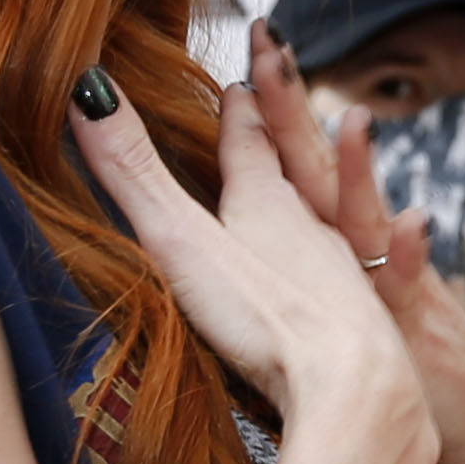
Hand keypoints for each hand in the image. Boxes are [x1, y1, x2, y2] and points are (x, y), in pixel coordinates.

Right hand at [68, 66, 423, 453]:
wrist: (355, 380)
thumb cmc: (266, 312)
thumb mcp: (183, 238)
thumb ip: (135, 174)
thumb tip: (88, 88)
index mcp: (264, 200)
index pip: (247, 143)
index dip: (237, 110)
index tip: (236, 83)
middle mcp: (310, 225)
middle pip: (291, 167)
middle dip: (278, 128)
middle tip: (277, 94)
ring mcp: (343, 271)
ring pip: (328, 215)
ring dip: (322, 183)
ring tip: (327, 159)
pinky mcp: (361, 320)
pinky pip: (360, 272)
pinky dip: (358, 251)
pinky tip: (375, 252)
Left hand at [245, 22, 464, 463]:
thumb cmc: (404, 383)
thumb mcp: (345, 317)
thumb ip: (314, 272)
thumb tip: (268, 238)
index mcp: (338, 251)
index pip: (294, 169)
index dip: (267, 114)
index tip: (246, 54)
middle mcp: (365, 256)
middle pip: (320, 170)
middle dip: (294, 107)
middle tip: (269, 43)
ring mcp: (392, 288)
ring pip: (365, 216)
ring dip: (357, 167)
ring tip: (345, 117)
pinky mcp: (416, 330)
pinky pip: (410, 287)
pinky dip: (412, 255)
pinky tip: (413, 224)